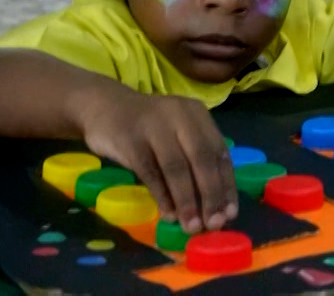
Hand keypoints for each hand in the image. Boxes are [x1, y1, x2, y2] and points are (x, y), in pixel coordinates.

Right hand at [73, 83, 235, 233]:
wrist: (103, 107)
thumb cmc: (148, 128)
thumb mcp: (177, 134)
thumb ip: (194, 160)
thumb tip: (213, 206)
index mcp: (197, 114)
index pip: (219, 152)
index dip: (226, 184)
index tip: (230, 213)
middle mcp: (179, 115)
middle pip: (201, 158)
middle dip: (210, 195)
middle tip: (213, 224)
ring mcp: (154, 126)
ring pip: (177, 167)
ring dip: (187, 201)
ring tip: (191, 227)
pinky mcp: (130, 139)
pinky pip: (151, 172)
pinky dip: (162, 196)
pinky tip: (169, 215)